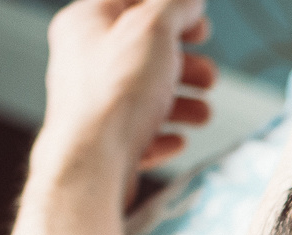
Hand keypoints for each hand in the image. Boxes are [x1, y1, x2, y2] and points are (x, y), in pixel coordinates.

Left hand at [39, 0, 216, 190]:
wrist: (93, 161)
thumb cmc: (116, 93)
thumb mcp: (154, 29)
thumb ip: (175, 6)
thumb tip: (189, 1)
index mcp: (86, 23)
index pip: (132, 1)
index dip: (171, 9)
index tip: (199, 25)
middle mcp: (83, 60)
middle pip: (143, 53)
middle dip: (184, 64)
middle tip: (208, 75)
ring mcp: (92, 102)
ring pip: (144, 94)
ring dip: (182, 103)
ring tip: (203, 113)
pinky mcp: (102, 140)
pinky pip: (138, 132)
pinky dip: (162, 133)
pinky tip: (177, 140)